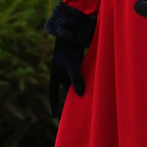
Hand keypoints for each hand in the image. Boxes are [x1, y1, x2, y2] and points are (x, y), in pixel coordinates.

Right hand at [44, 2, 96, 116]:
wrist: (72, 30)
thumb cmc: (69, 47)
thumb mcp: (72, 64)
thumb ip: (76, 78)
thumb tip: (80, 94)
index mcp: (55, 72)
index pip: (52, 91)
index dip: (54, 103)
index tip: (54, 116)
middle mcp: (61, 69)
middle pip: (65, 86)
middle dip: (71, 93)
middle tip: (78, 107)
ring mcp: (69, 64)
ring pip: (74, 79)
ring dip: (80, 85)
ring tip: (88, 95)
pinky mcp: (77, 59)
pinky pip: (82, 72)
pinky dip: (86, 77)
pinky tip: (94, 80)